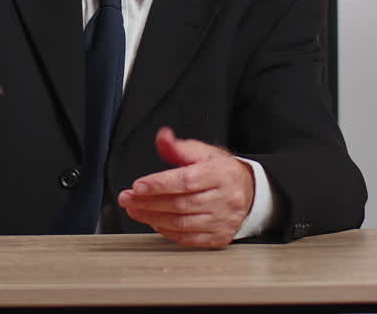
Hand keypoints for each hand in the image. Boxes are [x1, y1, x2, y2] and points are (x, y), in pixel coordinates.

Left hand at [117, 126, 254, 248]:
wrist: (250, 192)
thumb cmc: (221, 171)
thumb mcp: (203, 153)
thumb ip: (179, 147)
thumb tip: (162, 137)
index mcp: (221, 174)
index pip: (186, 181)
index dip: (159, 184)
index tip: (137, 186)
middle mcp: (225, 198)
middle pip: (181, 203)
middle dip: (148, 202)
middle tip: (126, 199)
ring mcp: (223, 220)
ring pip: (182, 223)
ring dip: (153, 218)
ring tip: (134, 210)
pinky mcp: (220, 237)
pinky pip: (189, 238)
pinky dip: (167, 232)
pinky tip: (154, 222)